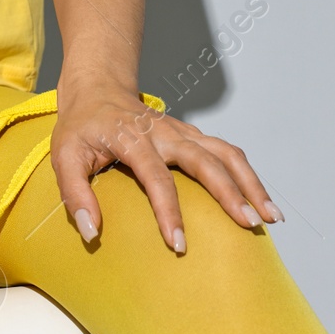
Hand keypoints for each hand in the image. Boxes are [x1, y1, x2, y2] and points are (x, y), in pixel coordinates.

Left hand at [50, 80, 282, 252]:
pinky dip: (247, 175)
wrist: (98, 89)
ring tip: (270, 217)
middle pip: (206, 161)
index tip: (178, 244)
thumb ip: (74, 194)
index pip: (157, 178)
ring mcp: (184, 132)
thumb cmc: (81, 127)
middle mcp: (166, 133)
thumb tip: (91, 233)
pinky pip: (227, 153)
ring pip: (227, 153)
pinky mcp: (193, 136)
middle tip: (249, 225)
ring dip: (251, 183)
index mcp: (133, 139)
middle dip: (231, 194)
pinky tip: (259, 200)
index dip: (168, 212)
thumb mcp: (63, 156)